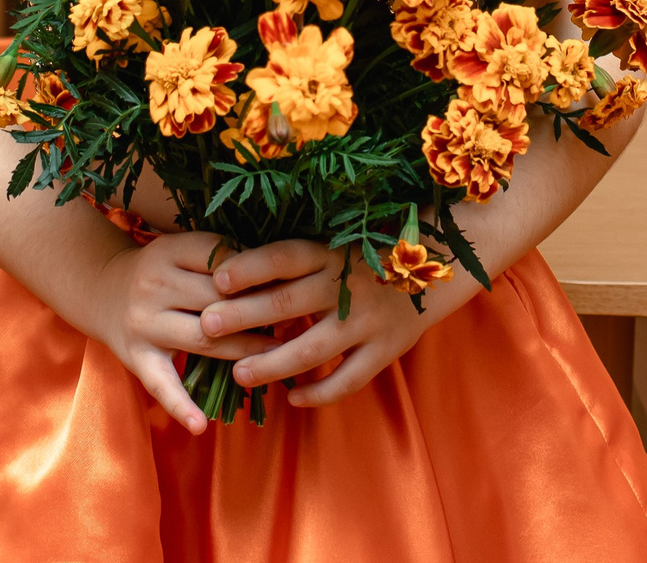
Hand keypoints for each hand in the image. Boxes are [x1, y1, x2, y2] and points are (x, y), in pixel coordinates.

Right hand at [91, 231, 281, 433]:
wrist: (102, 290)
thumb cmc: (160, 270)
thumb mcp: (182, 251)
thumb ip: (220, 257)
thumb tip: (279, 272)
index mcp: (170, 252)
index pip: (222, 259)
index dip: (256, 272)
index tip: (287, 281)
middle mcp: (154, 286)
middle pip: (217, 299)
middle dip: (258, 310)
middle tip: (295, 319)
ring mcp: (144, 324)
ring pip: (204, 338)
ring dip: (245, 349)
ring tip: (277, 357)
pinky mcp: (137, 357)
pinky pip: (161, 384)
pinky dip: (180, 406)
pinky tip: (200, 425)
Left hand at [198, 239, 453, 408]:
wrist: (438, 272)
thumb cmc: (367, 259)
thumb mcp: (336, 248)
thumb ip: (296, 264)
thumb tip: (230, 275)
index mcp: (331, 253)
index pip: (285, 256)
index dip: (251, 266)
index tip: (218, 278)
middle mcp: (348, 284)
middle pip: (289, 302)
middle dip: (245, 315)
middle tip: (208, 326)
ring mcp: (368, 320)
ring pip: (313, 347)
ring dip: (273, 363)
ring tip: (239, 374)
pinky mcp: (386, 349)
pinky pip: (349, 378)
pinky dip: (320, 393)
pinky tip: (294, 398)